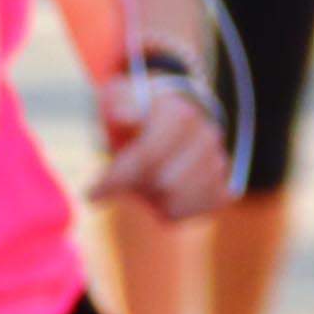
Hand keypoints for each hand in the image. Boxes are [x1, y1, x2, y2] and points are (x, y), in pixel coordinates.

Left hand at [91, 75, 232, 218]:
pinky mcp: (223, 189)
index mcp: (180, 113)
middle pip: (161, 185)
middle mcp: (206, 137)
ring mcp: (218, 163)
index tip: (90, 194)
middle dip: (133, 186)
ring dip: (149, 199)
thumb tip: (120, 115)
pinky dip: (166, 211)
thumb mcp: (118, 97)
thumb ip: (116, 103)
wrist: (172, 115)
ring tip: (141, 180)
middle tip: (119, 178)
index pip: (147, 157)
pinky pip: (188, 216)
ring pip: (173, 206)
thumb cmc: (135, 110)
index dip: (115, 179)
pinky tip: (157, 193)